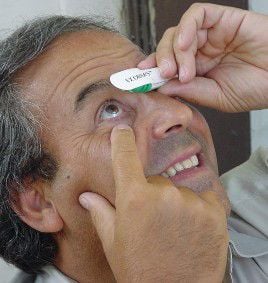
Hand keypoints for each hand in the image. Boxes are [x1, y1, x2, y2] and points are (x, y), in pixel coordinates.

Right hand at [79, 125, 228, 282]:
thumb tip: (86, 196)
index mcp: (134, 198)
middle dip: (152, 194)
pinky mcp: (215, 211)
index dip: (122, 141)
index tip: (122, 131)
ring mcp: (192, 201)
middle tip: (152, 220)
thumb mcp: (113, 241)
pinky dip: (196, 208)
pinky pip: (202, 197)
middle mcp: (164, 194)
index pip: (125, 156)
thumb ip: (100, 211)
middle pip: (156, 179)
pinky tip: (191, 228)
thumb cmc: (140, 269)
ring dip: (174, 203)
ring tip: (172, 229)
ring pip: (178, 189)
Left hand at [138, 3, 267, 111]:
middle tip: (164, 75)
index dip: (151, 71)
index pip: (167, 66)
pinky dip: (186, 28)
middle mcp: (200, 52)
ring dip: (174, 51)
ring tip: (184, 71)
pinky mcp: (222, 19)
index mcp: (196, 71)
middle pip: (167, 48)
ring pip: (178, 32)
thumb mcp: (216, 97)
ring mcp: (210, 35)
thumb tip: (161, 87)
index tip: (138, 78)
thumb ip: (189, 91)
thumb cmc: (255, 89)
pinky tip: (186, 44)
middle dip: (160, 61)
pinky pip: (196, 15)